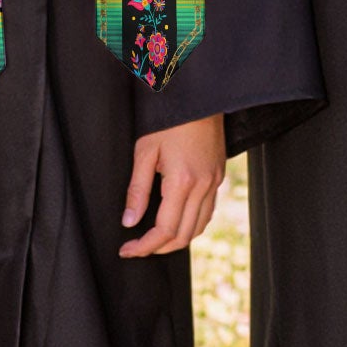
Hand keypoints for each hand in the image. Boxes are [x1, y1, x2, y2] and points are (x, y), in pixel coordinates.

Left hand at [118, 112, 225, 257]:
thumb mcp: (145, 151)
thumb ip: (137, 190)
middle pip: (183, 235)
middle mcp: (203, 186)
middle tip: (137, 247)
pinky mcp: (219, 175)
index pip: (164, 230)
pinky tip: (177, 220)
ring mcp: (214, 181)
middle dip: (158, 248)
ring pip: (199, 227)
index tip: (127, 250)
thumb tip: (129, 221)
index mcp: (182, 181)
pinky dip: (192, 224)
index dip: (144, 246)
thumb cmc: (169, 119)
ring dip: (177, 239)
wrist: (199, 96)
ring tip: (155, 239)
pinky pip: (208, 211)